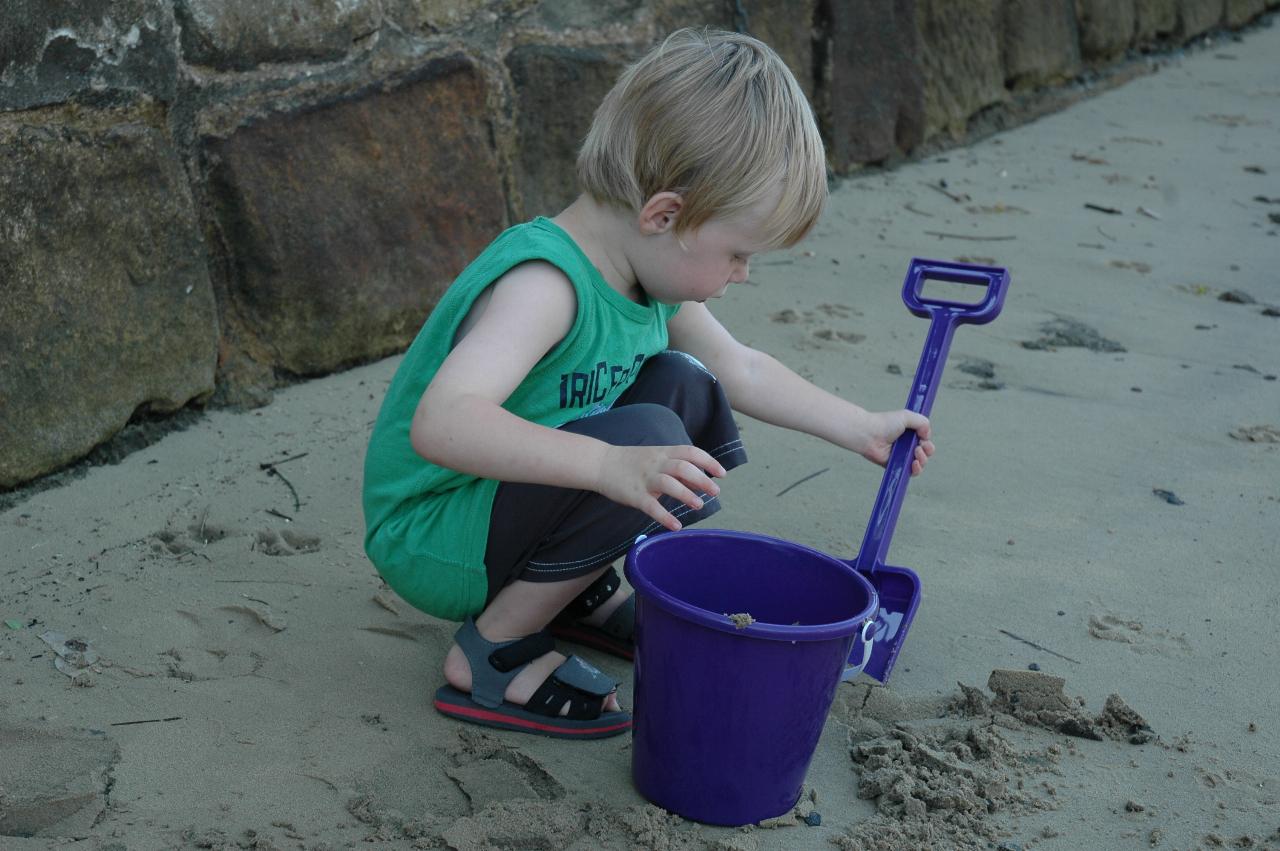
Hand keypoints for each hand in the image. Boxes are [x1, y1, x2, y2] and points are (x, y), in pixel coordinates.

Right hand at [595, 444, 726, 531]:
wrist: (601, 463)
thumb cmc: (633, 462)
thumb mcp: (657, 459)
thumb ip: (678, 469)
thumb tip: (702, 482)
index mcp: (663, 453)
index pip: (690, 452)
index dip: (708, 462)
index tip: (721, 474)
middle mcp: (656, 464)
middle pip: (683, 467)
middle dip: (702, 480)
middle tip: (715, 492)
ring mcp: (645, 479)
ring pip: (669, 484)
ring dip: (686, 495)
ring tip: (699, 506)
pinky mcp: (634, 495)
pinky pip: (651, 506)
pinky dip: (665, 516)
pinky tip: (676, 526)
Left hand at [854, 410, 933, 475]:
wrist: (870, 434)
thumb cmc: (885, 424)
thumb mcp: (906, 416)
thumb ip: (922, 422)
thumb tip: (927, 435)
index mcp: (909, 433)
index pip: (925, 441)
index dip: (927, 441)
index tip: (923, 437)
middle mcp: (906, 445)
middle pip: (926, 453)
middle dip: (928, 450)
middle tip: (919, 446)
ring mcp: (901, 456)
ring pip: (920, 463)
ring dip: (923, 459)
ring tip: (916, 452)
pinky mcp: (896, 465)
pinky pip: (910, 472)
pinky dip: (916, 470)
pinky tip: (914, 463)